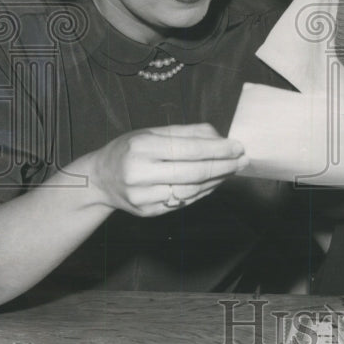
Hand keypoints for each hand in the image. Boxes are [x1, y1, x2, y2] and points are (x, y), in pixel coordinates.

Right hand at [86, 123, 247, 217]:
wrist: (100, 179)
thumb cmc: (130, 149)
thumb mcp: (152, 132)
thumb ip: (187, 133)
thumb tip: (220, 138)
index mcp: (141, 147)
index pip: (189, 149)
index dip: (218, 150)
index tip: (238, 147)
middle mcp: (140, 173)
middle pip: (193, 172)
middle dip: (223, 166)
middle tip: (242, 160)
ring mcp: (143, 196)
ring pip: (192, 190)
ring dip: (217, 180)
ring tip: (232, 170)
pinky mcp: (148, 212)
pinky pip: (184, 201)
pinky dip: (204, 192)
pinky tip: (215, 182)